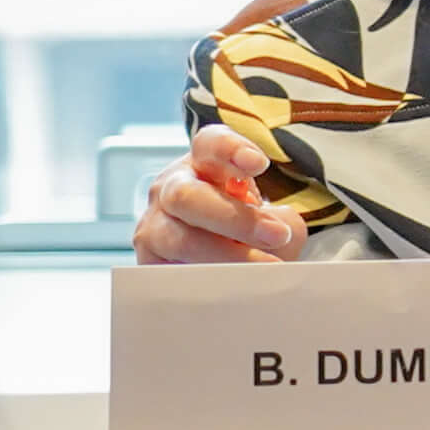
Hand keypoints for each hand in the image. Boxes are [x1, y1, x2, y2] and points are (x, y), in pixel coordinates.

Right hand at [132, 122, 306, 265]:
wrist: (217, 258)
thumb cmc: (249, 228)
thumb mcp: (270, 215)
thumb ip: (282, 221)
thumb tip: (281, 234)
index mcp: (205, 162)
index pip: (211, 144)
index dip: (231, 150)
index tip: (258, 164)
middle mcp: (172, 187)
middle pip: (187, 195)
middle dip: (234, 219)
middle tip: (276, 236)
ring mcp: (154, 223)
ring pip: (179, 238)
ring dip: (225, 255)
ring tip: (264, 268)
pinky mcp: (148, 259)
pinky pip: (169, 272)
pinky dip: (204, 280)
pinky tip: (232, 286)